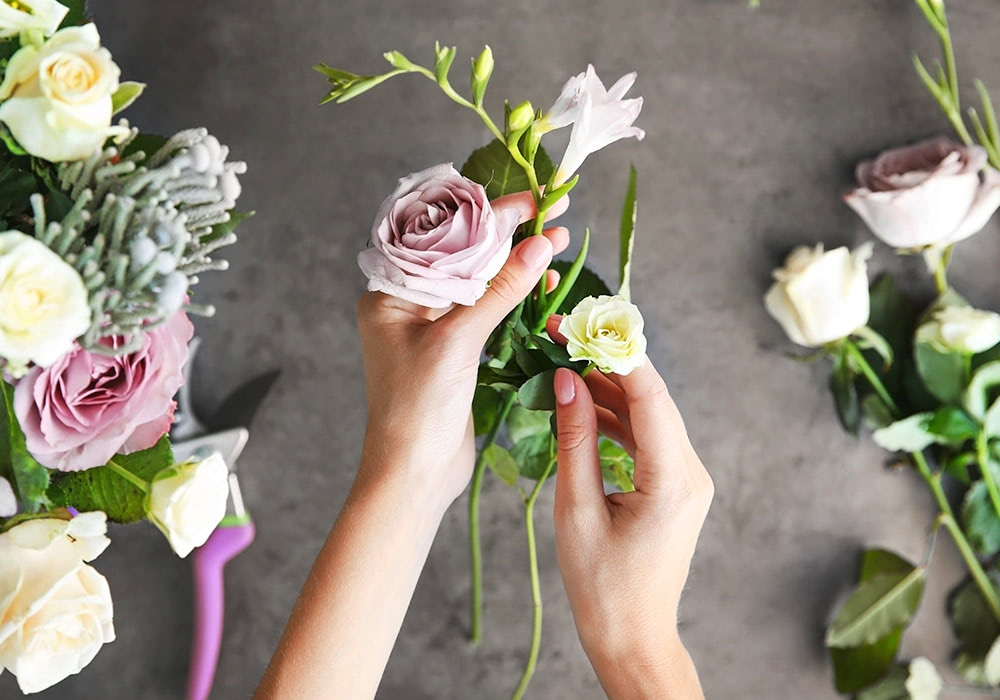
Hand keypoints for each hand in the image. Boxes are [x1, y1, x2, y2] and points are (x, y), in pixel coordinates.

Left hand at [354, 193, 568, 504]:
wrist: (414, 473)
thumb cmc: (417, 408)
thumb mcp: (457, 342)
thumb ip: (498, 291)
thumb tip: (537, 246)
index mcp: (390, 293)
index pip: (442, 238)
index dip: (488, 215)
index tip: (531, 200)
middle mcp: (408, 304)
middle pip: (463, 254)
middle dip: (509, 235)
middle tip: (553, 212)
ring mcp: (433, 327)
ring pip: (480, 282)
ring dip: (518, 263)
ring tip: (558, 243)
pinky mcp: (456, 349)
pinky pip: (488, 311)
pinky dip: (516, 296)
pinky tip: (545, 282)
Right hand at [547, 323, 712, 699]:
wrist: (632, 635)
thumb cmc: (602, 586)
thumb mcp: (577, 510)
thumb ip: (575, 439)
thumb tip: (565, 381)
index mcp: (674, 479)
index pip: (649, 394)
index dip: (612, 352)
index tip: (574, 324)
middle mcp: (691, 471)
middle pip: (651, 397)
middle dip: (605, 362)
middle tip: (560, 335)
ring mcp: (686, 477)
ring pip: (648, 413)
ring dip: (607, 388)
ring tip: (561, 363)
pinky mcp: (674, 484)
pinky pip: (646, 437)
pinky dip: (614, 418)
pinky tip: (580, 404)